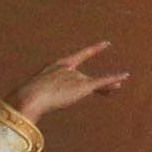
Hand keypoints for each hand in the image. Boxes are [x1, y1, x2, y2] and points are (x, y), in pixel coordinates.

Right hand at [7, 44, 130, 122]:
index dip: (93, 50)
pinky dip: (114, 78)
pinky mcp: (83, 86)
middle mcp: (69, 69)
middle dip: (91, 87)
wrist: (31, 97)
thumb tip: (31, 108)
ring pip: (96, 84)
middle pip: (86, 80)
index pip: (78, 57)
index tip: (106, 44)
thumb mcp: (33, 95)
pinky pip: (102, 81)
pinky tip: (126, 76)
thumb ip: (39, 97)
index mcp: (56, 66)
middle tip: (109, 85)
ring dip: (105, 87)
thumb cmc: (26, 98)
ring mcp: (76, 76)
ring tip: (119, 85)